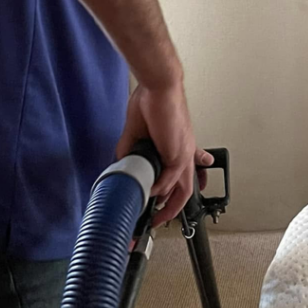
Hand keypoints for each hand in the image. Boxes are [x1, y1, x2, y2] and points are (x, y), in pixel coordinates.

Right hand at [116, 83, 212, 226]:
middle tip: (160, 220)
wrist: (158, 87)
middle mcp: (184, 153)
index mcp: (177, 146)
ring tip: (155, 218)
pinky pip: (171, 180)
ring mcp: (183, 154)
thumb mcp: (136, 131)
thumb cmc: (151, 101)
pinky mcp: (178, 154)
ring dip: (169, 206)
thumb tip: (121, 162)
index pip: (186, 169)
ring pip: (183, 190)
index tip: (171, 199)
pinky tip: (149, 194)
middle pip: (186, 189)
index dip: (180, 186)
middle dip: (173, 208)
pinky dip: (160, 190)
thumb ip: (129, 149)